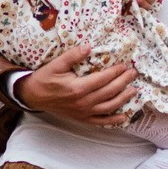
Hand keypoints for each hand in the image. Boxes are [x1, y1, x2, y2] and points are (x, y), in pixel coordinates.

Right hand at [17, 44, 136, 128]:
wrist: (33, 96)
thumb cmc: (45, 79)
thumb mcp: (56, 64)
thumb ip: (72, 55)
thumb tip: (88, 47)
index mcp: (78, 88)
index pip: (103, 79)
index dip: (116, 72)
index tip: (125, 65)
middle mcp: (83, 102)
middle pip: (109, 92)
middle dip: (123, 82)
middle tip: (133, 74)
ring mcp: (83, 112)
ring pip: (109, 107)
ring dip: (123, 99)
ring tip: (134, 91)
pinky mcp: (81, 119)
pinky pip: (100, 122)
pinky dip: (113, 120)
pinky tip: (124, 116)